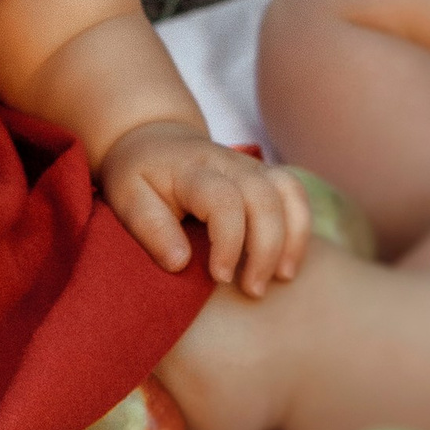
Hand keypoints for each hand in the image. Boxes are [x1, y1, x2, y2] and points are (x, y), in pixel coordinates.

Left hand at [102, 121, 313, 296]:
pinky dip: (301, 227)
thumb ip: (151, 228)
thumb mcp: (127, 198)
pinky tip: (289, 261)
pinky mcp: (264, 175)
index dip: (228, 243)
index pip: (224, 201)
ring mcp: (251, 166)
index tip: (219, 277)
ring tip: (282, 277)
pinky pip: (295, 194)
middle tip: (252, 290)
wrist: (154, 140)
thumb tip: (181, 263)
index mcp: (192, 170)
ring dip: (292, 237)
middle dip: (265, 249)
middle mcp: (228, 163)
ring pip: (288, 192)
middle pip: (264, 199)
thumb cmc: (139, 175)